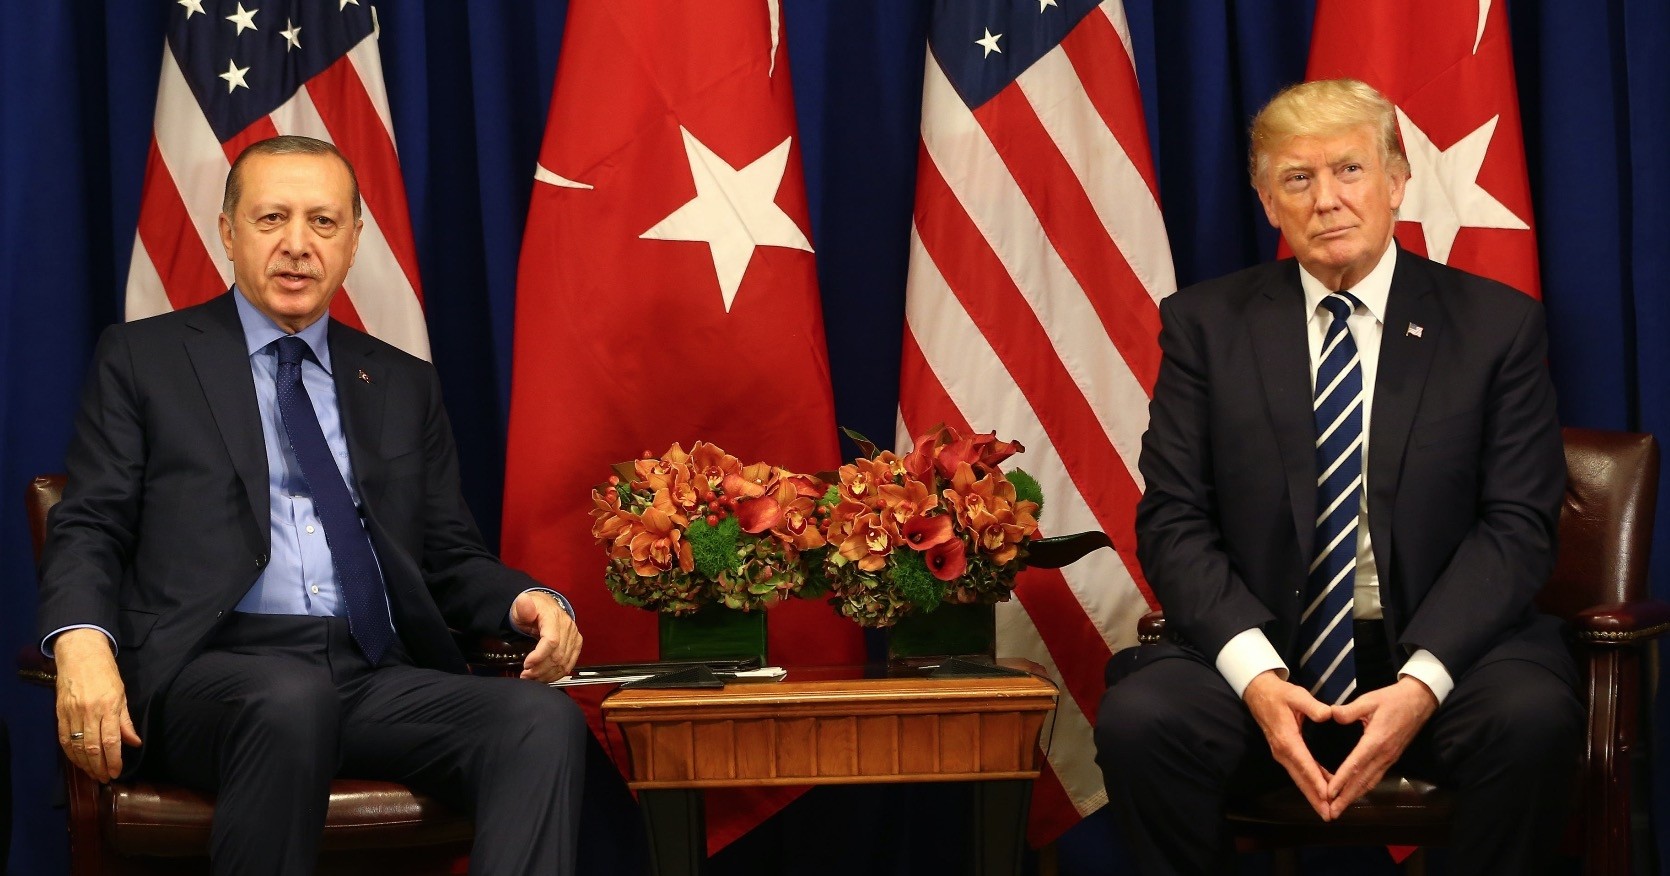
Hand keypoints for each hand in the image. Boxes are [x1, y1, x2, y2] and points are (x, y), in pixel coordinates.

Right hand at [53, 628, 140, 782]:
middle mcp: (89, 712)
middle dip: (99, 766)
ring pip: (77, 746)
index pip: (110, 740)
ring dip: (85, 764)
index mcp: (108, 706)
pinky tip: (78, 762)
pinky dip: (71, 753)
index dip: (113, 760)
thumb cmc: (105, 672)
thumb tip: (134, 742)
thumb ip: (125, 721)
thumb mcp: (121, 693)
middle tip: (105, 778)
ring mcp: (72, 713)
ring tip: (94, 774)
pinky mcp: (59, 713)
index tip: (116, 772)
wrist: (79, 654)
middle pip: (92, 747)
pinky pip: (65, 739)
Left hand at [510, 591, 582, 681]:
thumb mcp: (522, 605)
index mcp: (554, 618)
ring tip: (532, 677)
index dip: (539, 656)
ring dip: (547, 674)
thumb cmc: (532, 608)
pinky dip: (557, 674)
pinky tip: (545, 677)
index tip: (526, 664)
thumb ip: (523, 606)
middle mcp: (568, 627)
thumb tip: (524, 601)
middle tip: (525, 675)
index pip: (552, 641)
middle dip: (540, 669)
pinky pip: (569, 663)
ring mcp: (574, 636)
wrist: (545, 606)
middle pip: (557, 655)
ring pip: (564, 662)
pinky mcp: (576, 644)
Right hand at [1243, 670, 1335, 819]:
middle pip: (1300, 779)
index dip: (1316, 781)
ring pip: (1299, 779)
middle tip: (1329, 815)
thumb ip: (1312, 705)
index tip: (1327, 796)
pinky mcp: (1284, 754)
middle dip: (1315, 798)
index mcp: (1287, 739)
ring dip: (1312, 795)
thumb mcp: (1296, 695)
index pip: (1304, 763)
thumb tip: (1327, 714)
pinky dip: (1310, 784)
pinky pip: (1298, 773)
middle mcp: (1282, 752)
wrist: (1259, 694)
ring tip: (1327, 811)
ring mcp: (1282, 754)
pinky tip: (1322, 792)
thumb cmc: (1279, 694)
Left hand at [1324, 676, 1437, 817]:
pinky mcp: (1392, 758)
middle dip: (1346, 798)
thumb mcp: (1369, 699)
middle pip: (1363, 781)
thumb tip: (1331, 715)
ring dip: (1355, 797)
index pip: (1356, 764)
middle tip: (1331, 813)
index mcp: (1376, 740)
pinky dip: (1364, 788)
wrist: (1419, 701)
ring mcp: (1389, 758)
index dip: (1342, 780)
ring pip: (1370, 782)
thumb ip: (1349, 710)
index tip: (1329, 793)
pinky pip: (1377, 777)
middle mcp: (1383, 754)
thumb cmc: (1392, 699)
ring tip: (1340, 808)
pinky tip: (1355, 794)